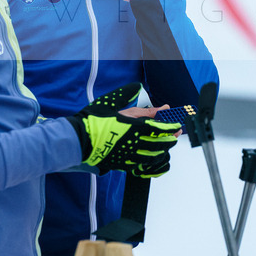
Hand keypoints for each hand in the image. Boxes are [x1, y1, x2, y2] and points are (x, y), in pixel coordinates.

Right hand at [65, 84, 179, 176]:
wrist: (77, 141)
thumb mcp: (109, 103)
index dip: (171, 127)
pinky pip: (144, 168)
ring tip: (168, 146)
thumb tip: (137, 86)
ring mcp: (129, 155)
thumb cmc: (92, 122)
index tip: (177, 125)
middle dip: (171, 138)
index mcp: (133, 126)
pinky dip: (154, 166)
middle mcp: (134, 142)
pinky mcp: (123, 164)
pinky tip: (157, 163)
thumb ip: (126, 94)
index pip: (159, 127)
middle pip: (160, 143)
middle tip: (176, 134)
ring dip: (164, 150)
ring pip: (154, 156)